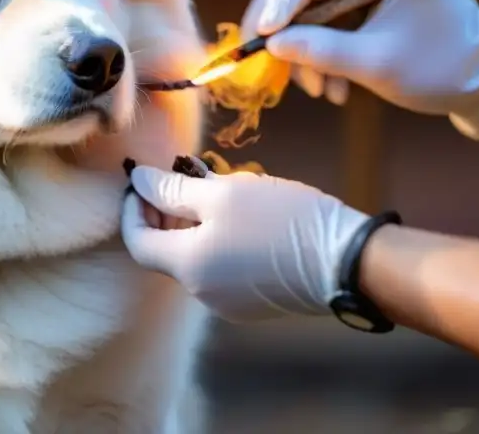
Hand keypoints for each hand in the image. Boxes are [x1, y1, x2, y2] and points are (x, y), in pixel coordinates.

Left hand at [121, 165, 367, 322]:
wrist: (346, 261)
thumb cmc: (280, 221)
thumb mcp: (223, 194)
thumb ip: (173, 189)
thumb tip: (138, 182)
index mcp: (188, 267)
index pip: (137, 241)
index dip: (132, 209)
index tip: (141, 180)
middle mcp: (201, 293)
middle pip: (165, 250)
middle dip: (163, 212)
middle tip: (178, 176)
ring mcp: (228, 302)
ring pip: (194, 257)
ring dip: (191, 223)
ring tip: (211, 186)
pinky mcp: (253, 302)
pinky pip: (220, 267)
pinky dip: (215, 240)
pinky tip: (236, 214)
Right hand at [239, 0, 478, 156]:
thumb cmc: (443, 64)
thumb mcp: (378, 64)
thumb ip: (321, 51)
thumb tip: (271, 46)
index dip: (279, 4)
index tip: (262, 40)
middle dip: (283, 30)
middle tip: (270, 67)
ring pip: (300, 4)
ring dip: (301, 50)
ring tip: (321, 90)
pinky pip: (317, 19)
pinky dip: (317, 52)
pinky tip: (332, 86)